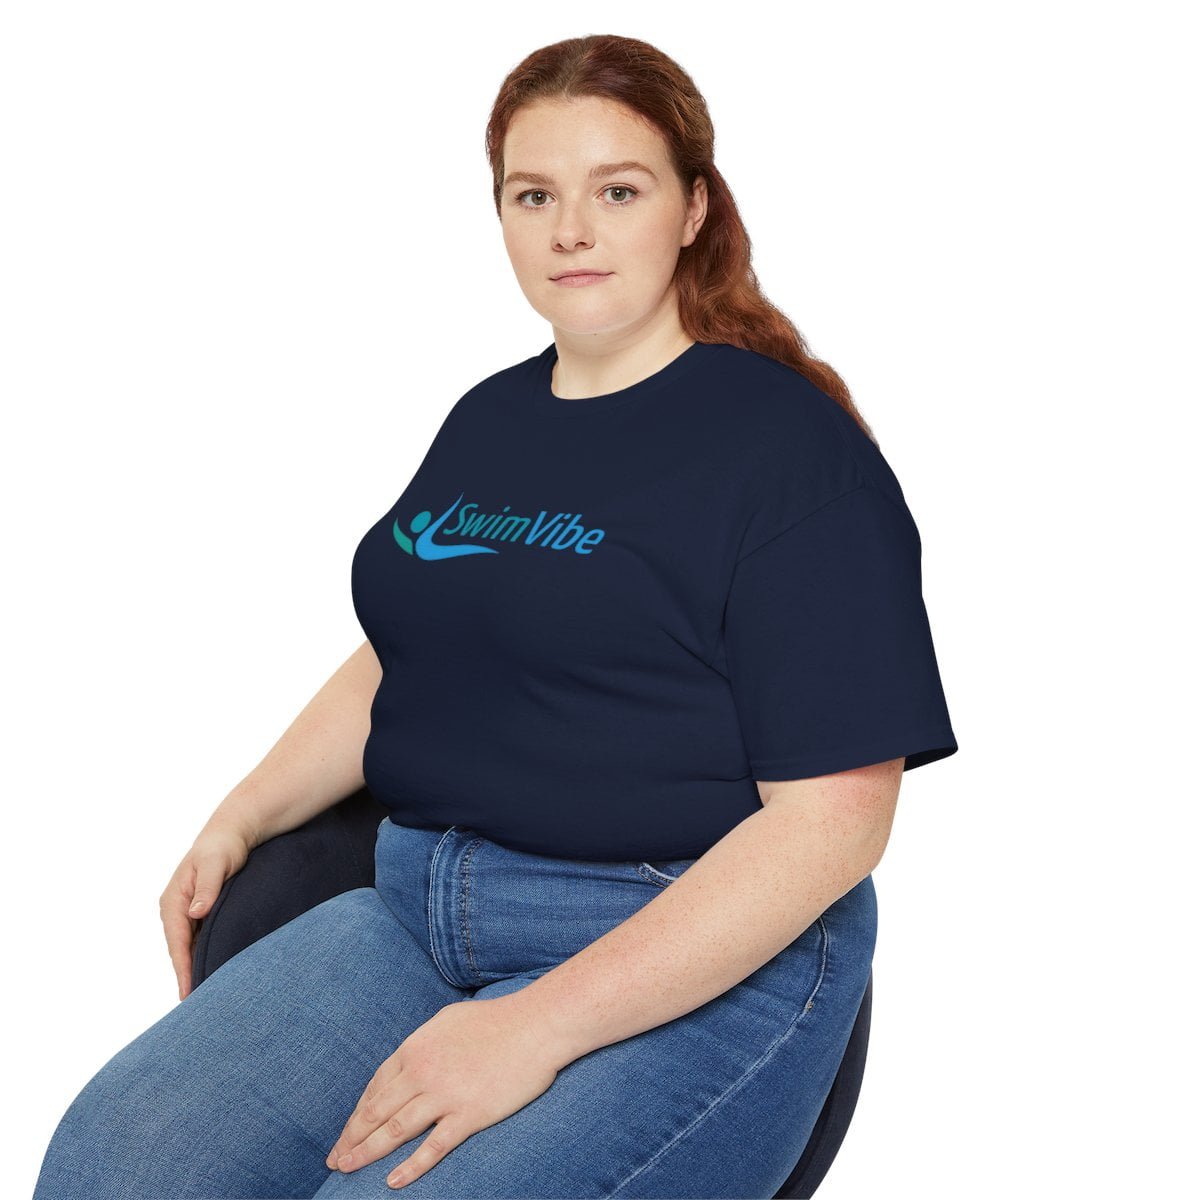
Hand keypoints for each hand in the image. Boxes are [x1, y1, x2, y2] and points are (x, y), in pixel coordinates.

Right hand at [159, 819, 255, 1000]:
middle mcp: (175, 909)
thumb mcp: (216, 863)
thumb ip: (207, 887)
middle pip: (181, 950)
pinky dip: (204, 955)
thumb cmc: (224, 846)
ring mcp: (187, 912)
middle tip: (198, 1007)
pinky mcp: (201, 912)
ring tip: (206, 997)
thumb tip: (195, 912)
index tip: (188, 994)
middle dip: (188, 975)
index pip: (176, 943)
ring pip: (190, 947)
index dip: (183, 969)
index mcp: (173, 901)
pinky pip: (200, 939)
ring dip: (196, 968)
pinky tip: (215, 970)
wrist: (234, 831)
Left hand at [325, 996, 561, 1189]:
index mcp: (415, 1048)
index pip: (375, 1086)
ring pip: (394, 1131)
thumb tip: (408, 1063)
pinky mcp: (469, 1115)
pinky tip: (393, 1182)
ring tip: (347, 1170)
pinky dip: (411, 1167)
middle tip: (334, 1160)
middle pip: (376, 1111)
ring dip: (366, 1153)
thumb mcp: (447, 1021)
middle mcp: (422, 1072)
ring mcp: (444, 1095)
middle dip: (351, 1138)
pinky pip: (433, 1147)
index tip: (347, 1131)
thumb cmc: (496, 1020)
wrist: (535, 1025)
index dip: (357, 1113)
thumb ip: (423, 1044)